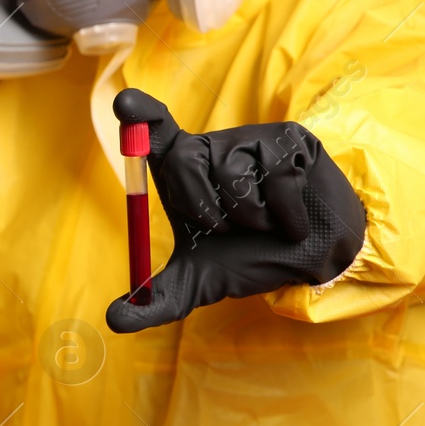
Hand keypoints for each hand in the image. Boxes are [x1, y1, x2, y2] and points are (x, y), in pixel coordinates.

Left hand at [105, 89, 365, 333]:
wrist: (312, 260)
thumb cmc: (247, 258)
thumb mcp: (198, 284)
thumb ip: (155, 301)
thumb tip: (112, 321)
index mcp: (183, 170)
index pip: (154, 131)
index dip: (140, 113)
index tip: (126, 104)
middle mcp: (211, 148)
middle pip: (183, 157)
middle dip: (200, 205)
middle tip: (223, 229)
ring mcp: (251, 139)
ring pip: (232, 173)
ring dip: (248, 216)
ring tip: (264, 225)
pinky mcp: (291, 141)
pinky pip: (277, 178)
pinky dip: (284, 214)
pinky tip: (292, 222)